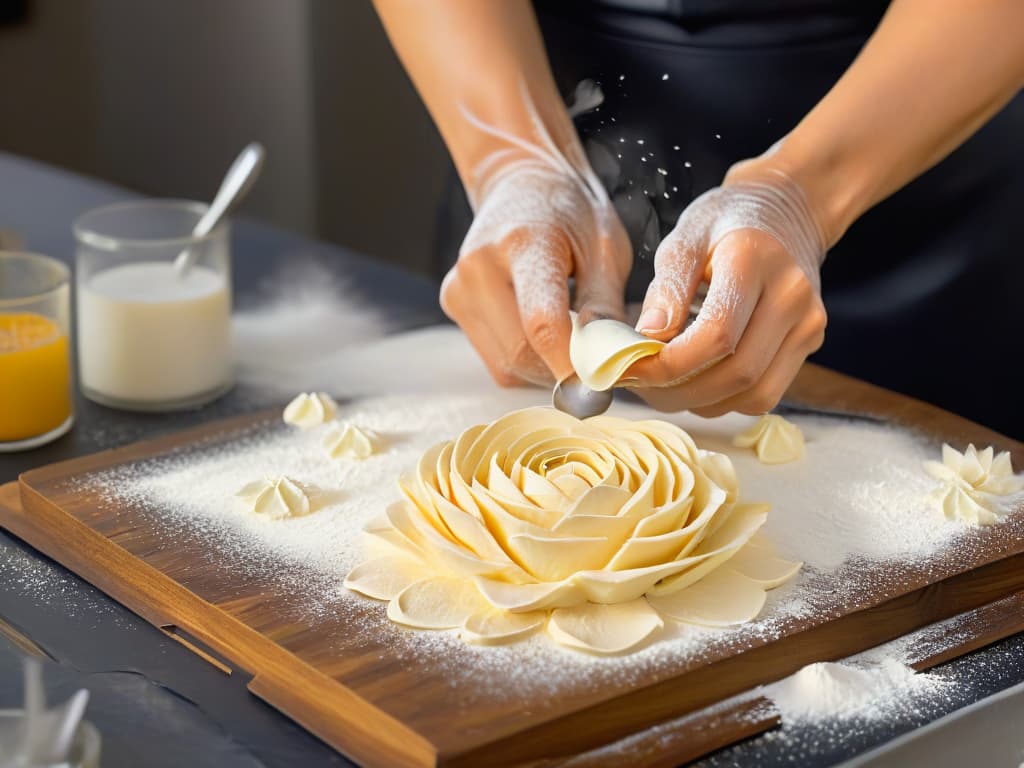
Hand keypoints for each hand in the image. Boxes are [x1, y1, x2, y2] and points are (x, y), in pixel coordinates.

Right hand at [442, 157, 631, 386]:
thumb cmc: (573, 214)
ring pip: (507, 364)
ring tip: (574, 344)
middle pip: (521, 352)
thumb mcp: (605, 249)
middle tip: (600, 368)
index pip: (541, 322)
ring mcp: (459, 287)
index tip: (601, 387)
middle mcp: (479, 266)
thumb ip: (606, 307)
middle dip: (564, 371)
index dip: (570, 364)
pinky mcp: (453, 304)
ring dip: (546, 369)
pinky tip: (545, 336)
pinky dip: (527, 361)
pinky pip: (496, 360)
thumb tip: (611, 365)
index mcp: (524, 242)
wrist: (521, 183)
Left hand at [626, 165, 828, 416]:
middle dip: (678, 391)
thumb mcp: (684, 238)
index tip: (629, 370)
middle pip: (737, 372)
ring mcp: (807, 322)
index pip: (717, 334)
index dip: (670, 365)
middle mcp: (791, 294)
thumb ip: (666, 289)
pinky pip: (764, 394)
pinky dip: (724, 401)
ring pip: (753, 394)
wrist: (784, 211)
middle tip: (638, 387)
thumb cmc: (724, 224)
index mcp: (754, 260)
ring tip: (662, 388)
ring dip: (700, 402)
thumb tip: (647, 338)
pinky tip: (696, 384)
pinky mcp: (809, 341)